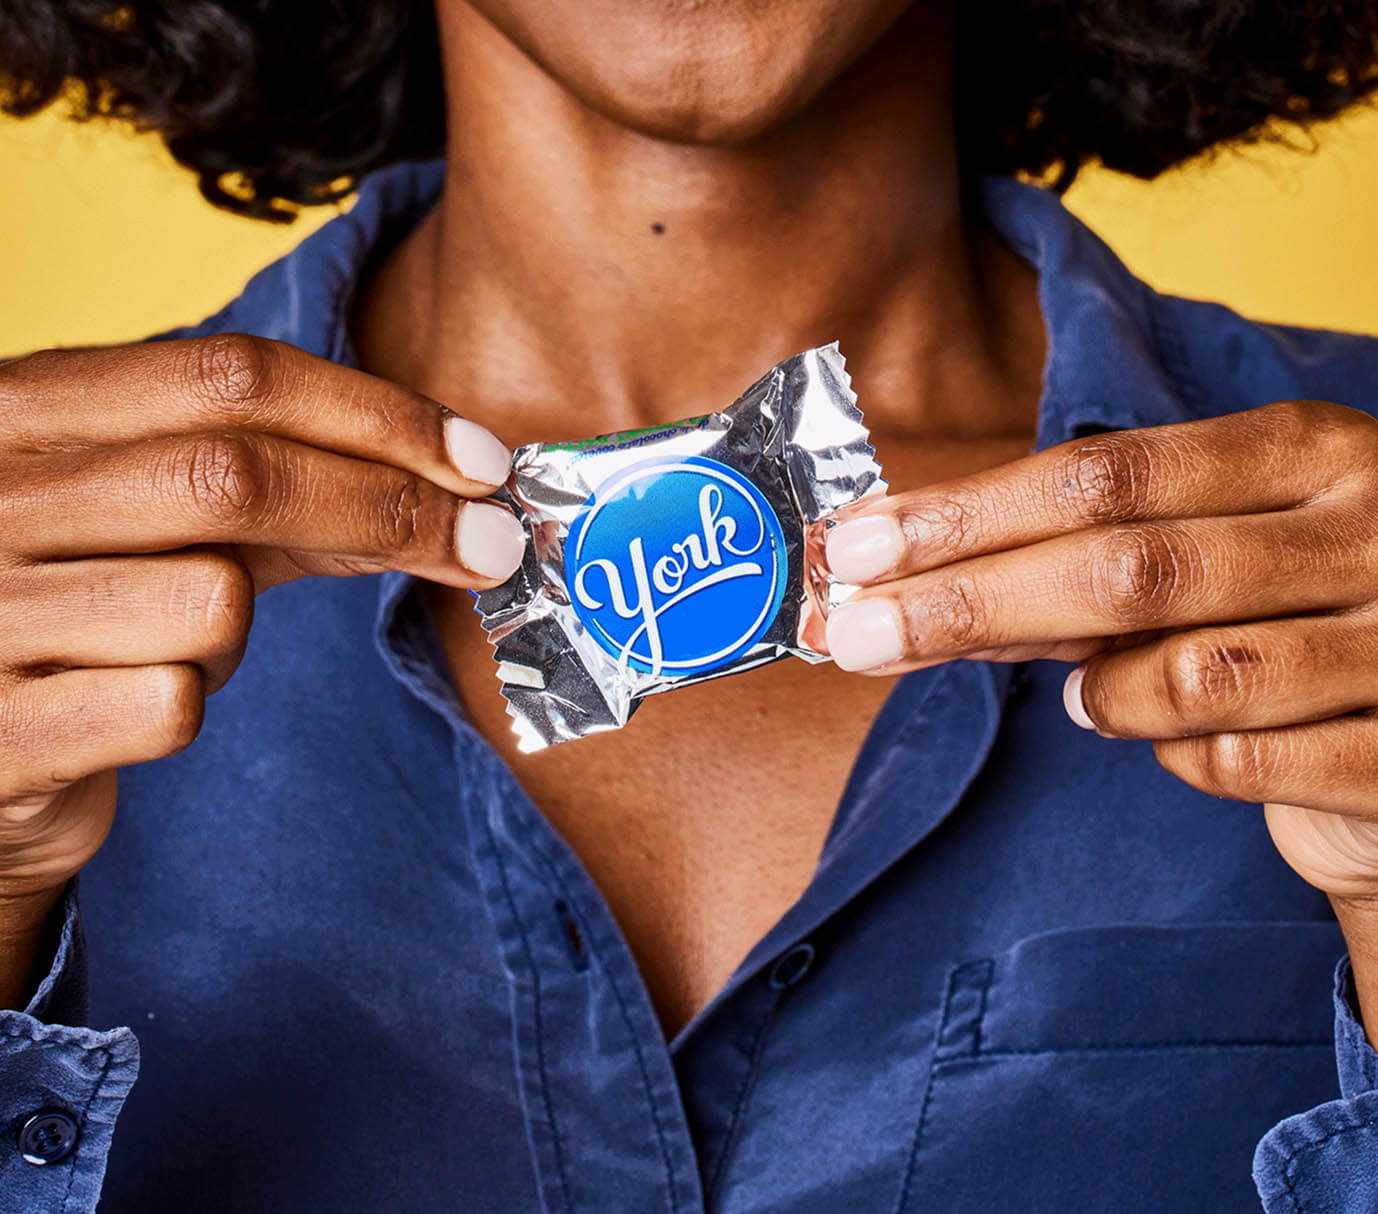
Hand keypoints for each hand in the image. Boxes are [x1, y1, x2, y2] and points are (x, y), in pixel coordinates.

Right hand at [0, 335, 521, 1001]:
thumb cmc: (81, 608)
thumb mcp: (162, 518)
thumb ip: (285, 488)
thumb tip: (459, 489)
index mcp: (24, 411)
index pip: (230, 376)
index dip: (377, 415)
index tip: (479, 463)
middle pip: (239, 475)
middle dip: (387, 509)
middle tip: (487, 547)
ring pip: (212, 601)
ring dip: (236, 634)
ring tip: (171, 642)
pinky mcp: (4, 730)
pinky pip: (171, 705)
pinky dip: (184, 706)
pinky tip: (126, 706)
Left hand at [822, 400, 1377, 906]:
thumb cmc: (1283, 620)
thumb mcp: (1200, 557)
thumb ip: (1074, 560)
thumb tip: (901, 577)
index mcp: (1305, 452)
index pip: (1108, 474)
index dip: (969, 514)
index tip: (856, 548)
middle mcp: (1366, 528)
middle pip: (1128, 566)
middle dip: (968, 601)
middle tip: (854, 632)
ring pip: (1189, 677)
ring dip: (1108, 697)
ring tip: (1095, 698)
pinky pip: (1241, 764)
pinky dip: (1183, 760)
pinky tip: (1183, 742)